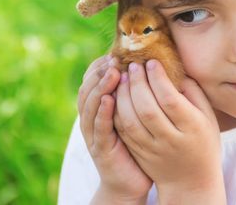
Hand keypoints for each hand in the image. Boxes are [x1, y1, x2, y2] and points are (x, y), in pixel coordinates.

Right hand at [78, 55, 152, 203]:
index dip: (100, 66)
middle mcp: (91, 119)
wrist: (130, 181)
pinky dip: (102, 112)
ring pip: (90, 106)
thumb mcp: (132, 115)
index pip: (92, 81)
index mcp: (98, 109)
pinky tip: (109, 100)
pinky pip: (99, 128)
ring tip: (112, 72)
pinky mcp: (100, 149)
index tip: (114, 52)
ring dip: (100, 87)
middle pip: (87, 89)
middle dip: (99, 72)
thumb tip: (148, 66)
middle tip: (113, 58)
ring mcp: (93, 134)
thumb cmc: (136, 145)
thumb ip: (133, 94)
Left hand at [114, 60, 225, 203]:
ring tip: (121, 76)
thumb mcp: (207, 116)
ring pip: (131, 120)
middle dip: (137, 83)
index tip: (151, 62)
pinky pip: (123, 131)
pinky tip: (116, 95)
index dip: (158, 78)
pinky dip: (116, 111)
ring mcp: (153, 149)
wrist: (192, 181)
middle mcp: (172, 140)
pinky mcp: (139, 154)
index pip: (170, 99)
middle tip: (133, 65)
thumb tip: (174, 69)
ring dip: (122, 95)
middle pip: (147, 109)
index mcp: (192, 128)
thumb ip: (193, 92)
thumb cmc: (202, 140)